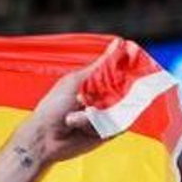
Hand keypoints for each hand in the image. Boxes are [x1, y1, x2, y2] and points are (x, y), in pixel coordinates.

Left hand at [13, 39, 129, 164]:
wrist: (45, 138)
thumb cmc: (53, 107)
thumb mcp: (76, 81)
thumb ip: (100, 66)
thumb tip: (118, 42)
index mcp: (98, 84)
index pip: (123, 75)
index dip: (130, 72)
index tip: (136, 67)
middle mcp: (106, 99)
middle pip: (128, 92)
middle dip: (115, 96)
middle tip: (85, 102)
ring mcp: (109, 116)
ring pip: (123, 109)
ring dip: (98, 114)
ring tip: (73, 119)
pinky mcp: (109, 132)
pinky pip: (118, 126)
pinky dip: (98, 126)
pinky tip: (81, 129)